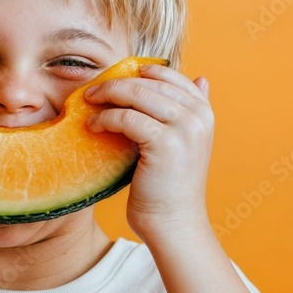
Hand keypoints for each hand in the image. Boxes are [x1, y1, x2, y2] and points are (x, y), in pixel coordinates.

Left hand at [83, 63, 213, 240]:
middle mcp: (198, 117)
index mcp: (204, 112)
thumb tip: (201, 78)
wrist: (173, 222)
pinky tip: (93, 126)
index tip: (115, 76)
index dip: (140, 70)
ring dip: (107, 95)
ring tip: (89, 102)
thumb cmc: (170, 183)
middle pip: (149, 82)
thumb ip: (188, 111)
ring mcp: (184, 129)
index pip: (170, 75)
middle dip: (115, 83)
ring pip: (137, 94)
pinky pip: (126, 118)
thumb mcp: (185, 140)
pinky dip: (105, 118)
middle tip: (92, 91)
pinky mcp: (165, 143)